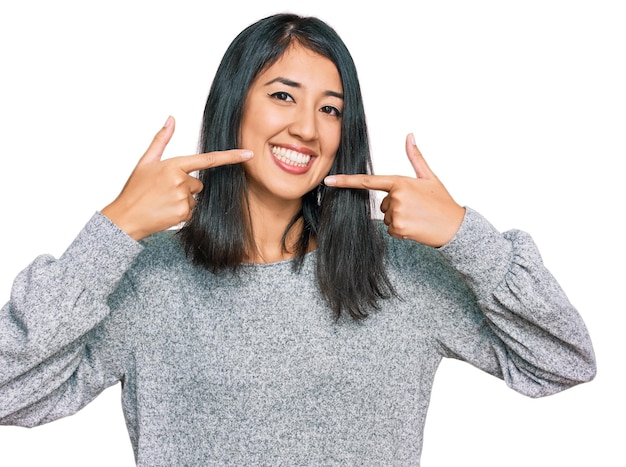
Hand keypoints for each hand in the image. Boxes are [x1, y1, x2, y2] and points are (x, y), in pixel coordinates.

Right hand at [101, 116, 252, 240]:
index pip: (208, 159)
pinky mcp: (184, 214)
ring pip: (195, 197)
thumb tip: (171, 118)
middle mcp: (180, 181)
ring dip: (184, 200)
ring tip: (163, 202)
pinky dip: (182, 212)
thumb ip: (161, 139)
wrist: (125, 218)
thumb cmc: (135, 190)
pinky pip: (192, 211)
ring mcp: (183, 198)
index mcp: (173, 165)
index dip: (231, 157)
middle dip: (186, 187)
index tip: (248, 154)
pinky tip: (166, 211)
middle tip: (165, 191)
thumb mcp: (146, 162)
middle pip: (198, 183)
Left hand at [324, 133, 464, 246]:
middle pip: (383, 203)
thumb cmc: (442, 202)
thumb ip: (415, 157)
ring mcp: (396, 214)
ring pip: (387, 217)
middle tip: (416, 207)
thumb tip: (410, 135)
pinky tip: (415, 227)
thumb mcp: (429, 177)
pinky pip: (391, 230)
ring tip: (417, 217)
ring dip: (399, 218)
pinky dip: (401, 230)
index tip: (328, 181)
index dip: (345, 181)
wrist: (454, 227)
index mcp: (400, 182)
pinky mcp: (398, 229)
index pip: (367, 181)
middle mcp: (396, 197)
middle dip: (396, 206)